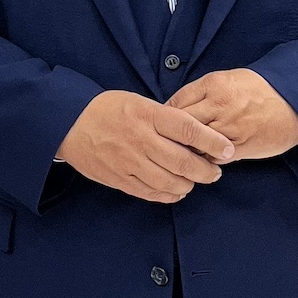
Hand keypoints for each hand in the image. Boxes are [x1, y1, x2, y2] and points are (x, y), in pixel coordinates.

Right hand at [56, 91, 233, 202]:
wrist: (69, 123)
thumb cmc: (108, 109)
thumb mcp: (138, 102)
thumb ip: (165, 118)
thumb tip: (196, 135)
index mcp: (147, 114)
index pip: (188, 129)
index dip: (213, 141)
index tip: (228, 149)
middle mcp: (140, 139)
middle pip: (184, 161)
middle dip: (206, 170)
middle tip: (215, 171)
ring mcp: (129, 161)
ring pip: (170, 182)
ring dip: (189, 184)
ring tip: (195, 180)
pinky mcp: (120, 179)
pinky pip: (152, 193)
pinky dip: (169, 194)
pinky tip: (176, 190)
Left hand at [167, 68, 297, 160]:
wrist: (295, 101)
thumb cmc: (258, 90)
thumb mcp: (227, 80)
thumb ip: (201, 93)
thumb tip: (174, 108)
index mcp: (214, 84)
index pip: (176, 102)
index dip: (165, 117)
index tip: (160, 124)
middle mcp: (219, 105)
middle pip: (182, 124)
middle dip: (171, 135)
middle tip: (165, 142)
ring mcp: (230, 127)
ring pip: (195, 143)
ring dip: (188, 150)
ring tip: (182, 152)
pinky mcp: (241, 146)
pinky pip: (213, 157)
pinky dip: (206, 159)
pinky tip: (205, 157)